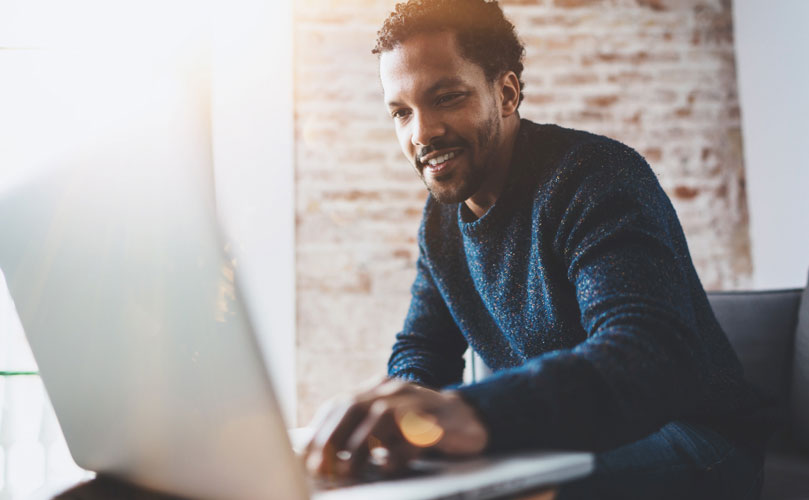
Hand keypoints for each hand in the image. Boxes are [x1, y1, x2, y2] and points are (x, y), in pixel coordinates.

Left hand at [303, 378, 487, 478]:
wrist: (470, 419)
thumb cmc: (421, 427)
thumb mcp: (387, 424)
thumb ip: (359, 431)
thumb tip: (321, 458)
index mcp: (378, 388)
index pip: (339, 404)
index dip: (319, 431)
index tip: (304, 459)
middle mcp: (395, 390)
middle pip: (354, 406)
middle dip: (332, 438)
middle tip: (320, 467)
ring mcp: (417, 402)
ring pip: (381, 417)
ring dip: (360, 446)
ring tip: (349, 471)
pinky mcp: (439, 423)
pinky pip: (413, 436)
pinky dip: (397, 454)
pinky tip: (388, 467)